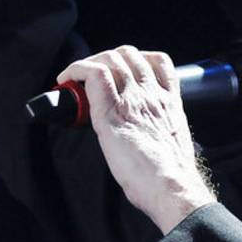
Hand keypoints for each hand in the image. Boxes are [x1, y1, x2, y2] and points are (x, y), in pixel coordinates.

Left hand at [57, 46, 214, 233]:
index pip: (159, 62)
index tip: (123, 71)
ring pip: (111, 58)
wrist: (172, 186)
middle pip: (130, 54)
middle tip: (93, 75)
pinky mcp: (110, 113)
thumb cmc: (172, 177)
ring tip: (76, 78)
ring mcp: (132, 101)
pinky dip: (76, 70)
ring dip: (90, 62)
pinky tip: (67, 80)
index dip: (137, 60)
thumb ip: (162, 132)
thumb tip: (148, 141)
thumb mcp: (174, 145)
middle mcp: (152, 95)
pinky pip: (93, 74)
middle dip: (108, 58)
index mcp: (169, 104)